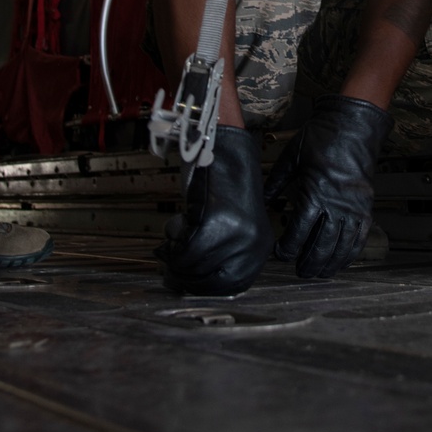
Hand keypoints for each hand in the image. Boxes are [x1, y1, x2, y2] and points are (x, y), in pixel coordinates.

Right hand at [158, 124, 272, 295]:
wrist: (220, 144)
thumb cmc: (222, 181)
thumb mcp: (233, 224)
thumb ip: (220, 252)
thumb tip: (191, 281)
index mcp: (261, 245)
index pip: (233, 285)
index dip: (204, 287)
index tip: (186, 283)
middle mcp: (252, 242)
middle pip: (211, 282)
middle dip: (185, 277)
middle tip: (170, 267)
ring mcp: (235, 233)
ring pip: (194, 267)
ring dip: (176, 257)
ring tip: (174, 237)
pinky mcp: (214, 222)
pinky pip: (185, 249)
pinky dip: (173, 244)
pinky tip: (175, 227)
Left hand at [268, 95, 391, 279]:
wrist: (353, 125)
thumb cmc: (322, 137)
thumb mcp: (292, 158)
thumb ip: (276, 182)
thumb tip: (262, 199)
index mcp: (314, 193)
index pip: (299, 232)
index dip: (288, 248)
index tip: (281, 254)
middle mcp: (336, 205)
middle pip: (321, 245)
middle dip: (309, 262)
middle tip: (300, 272)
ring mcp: (354, 207)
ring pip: (341, 246)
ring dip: (330, 263)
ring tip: (320, 273)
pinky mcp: (366, 205)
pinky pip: (360, 236)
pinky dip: (351, 252)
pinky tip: (343, 260)